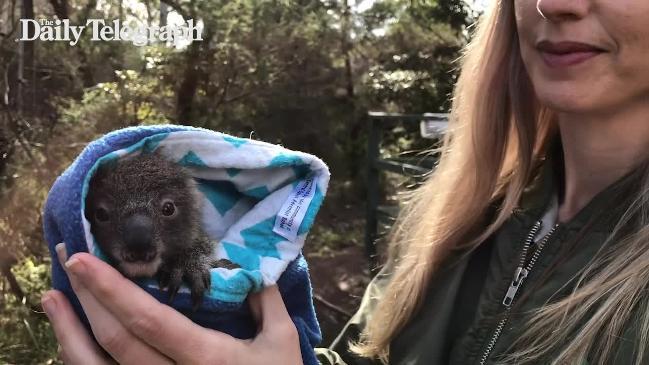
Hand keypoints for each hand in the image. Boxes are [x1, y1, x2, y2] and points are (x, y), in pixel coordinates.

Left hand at [42, 243, 302, 364]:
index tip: (85, 259)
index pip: (149, 320)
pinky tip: (74, 339)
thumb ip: (266, 300)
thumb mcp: (281, 341)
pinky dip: (84, 360)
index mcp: (207, 358)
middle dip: (87, 298)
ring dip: (70, 332)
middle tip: (70, 260)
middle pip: (115, 340)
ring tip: (53, 298)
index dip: (112, 289)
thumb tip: (249, 263)